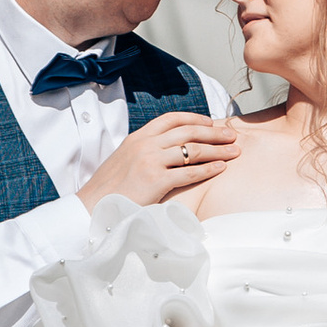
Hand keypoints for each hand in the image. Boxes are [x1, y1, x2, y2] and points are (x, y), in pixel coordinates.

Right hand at [80, 110, 238, 211]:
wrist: (91, 207)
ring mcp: (150, 161)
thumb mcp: (123, 160)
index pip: (171, 119)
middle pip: (188, 131)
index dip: (194, 118)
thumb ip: (143, 151)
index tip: (210, 121)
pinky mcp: (155, 180)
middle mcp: (145, 144)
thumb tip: (164, 151)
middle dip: (213, 132)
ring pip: (192, 149)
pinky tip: (221, 169)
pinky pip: (189, 172)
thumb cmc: (108, 189)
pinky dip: (208, 169)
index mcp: (137, 137)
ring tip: (234, 151)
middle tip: (231, 135)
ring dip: (217, 150)